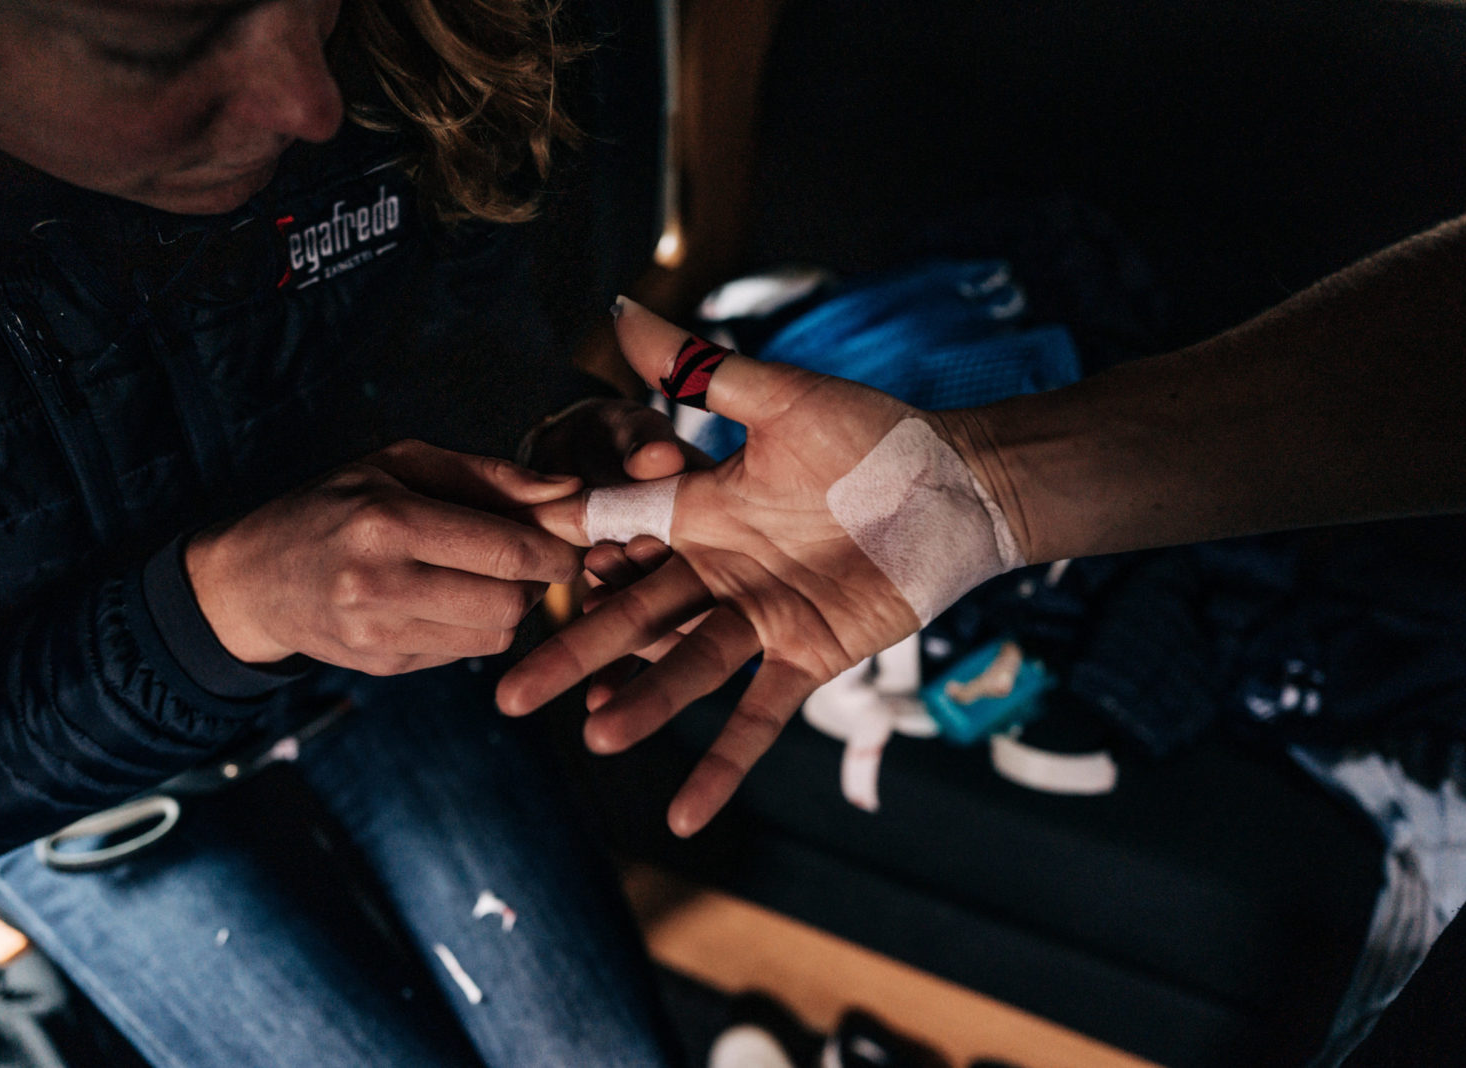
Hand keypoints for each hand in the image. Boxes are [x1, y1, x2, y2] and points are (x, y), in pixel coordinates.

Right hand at [186, 441, 582, 673]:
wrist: (252, 578)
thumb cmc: (336, 505)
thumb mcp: (402, 466)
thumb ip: (491, 479)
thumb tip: (571, 492)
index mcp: (389, 523)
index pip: (508, 550)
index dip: (556, 550)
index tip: (571, 540)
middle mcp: (381, 585)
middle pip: (510, 603)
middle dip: (536, 582)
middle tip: (531, 559)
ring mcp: (378, 634)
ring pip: (495, 637)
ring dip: (510, 608)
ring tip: (489, 576)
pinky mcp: (384, 666)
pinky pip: (464, 654)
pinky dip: (475, 628)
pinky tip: (451, 599)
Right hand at [498, 298, 1022, 835]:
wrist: (960, 485)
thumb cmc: (875, 434)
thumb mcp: (782, 399)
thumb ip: (701, 371)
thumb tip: (621, 306)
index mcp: (703, 509)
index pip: (618, 535)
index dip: (567, 559)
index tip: (505, 580)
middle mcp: (719, 569)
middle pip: (634, 616)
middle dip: (575, 651)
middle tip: (509, 691)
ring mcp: (761, 618)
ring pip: (686, 667)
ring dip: (642, 703)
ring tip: (591, 735)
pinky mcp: (808, 656)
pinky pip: (759, 715)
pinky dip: (723, 763)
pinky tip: (682, 813)